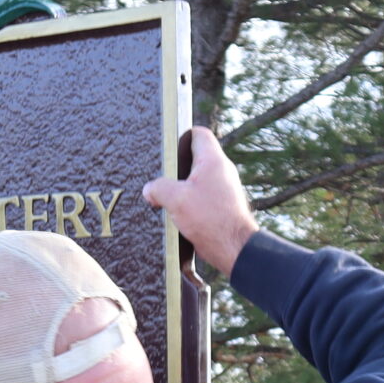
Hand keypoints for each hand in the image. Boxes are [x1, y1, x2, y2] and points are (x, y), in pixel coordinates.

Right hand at [142, 127, 257, 277]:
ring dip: (182, 187)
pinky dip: (189, 201)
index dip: (181, 135)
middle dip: (176, 166)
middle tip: (161, 175)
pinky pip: (201, 196)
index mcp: (213, 160)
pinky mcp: (221, 205)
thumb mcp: (176, 199)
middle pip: (195, 157)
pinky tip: (178, 213)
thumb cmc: (211, 219)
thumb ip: (158, 188)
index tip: (167, 144)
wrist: (233, 248)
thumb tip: (149, 189)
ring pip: (197, 179)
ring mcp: (223, 188)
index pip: (199, 134)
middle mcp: (221, 171)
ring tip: (167, 196)